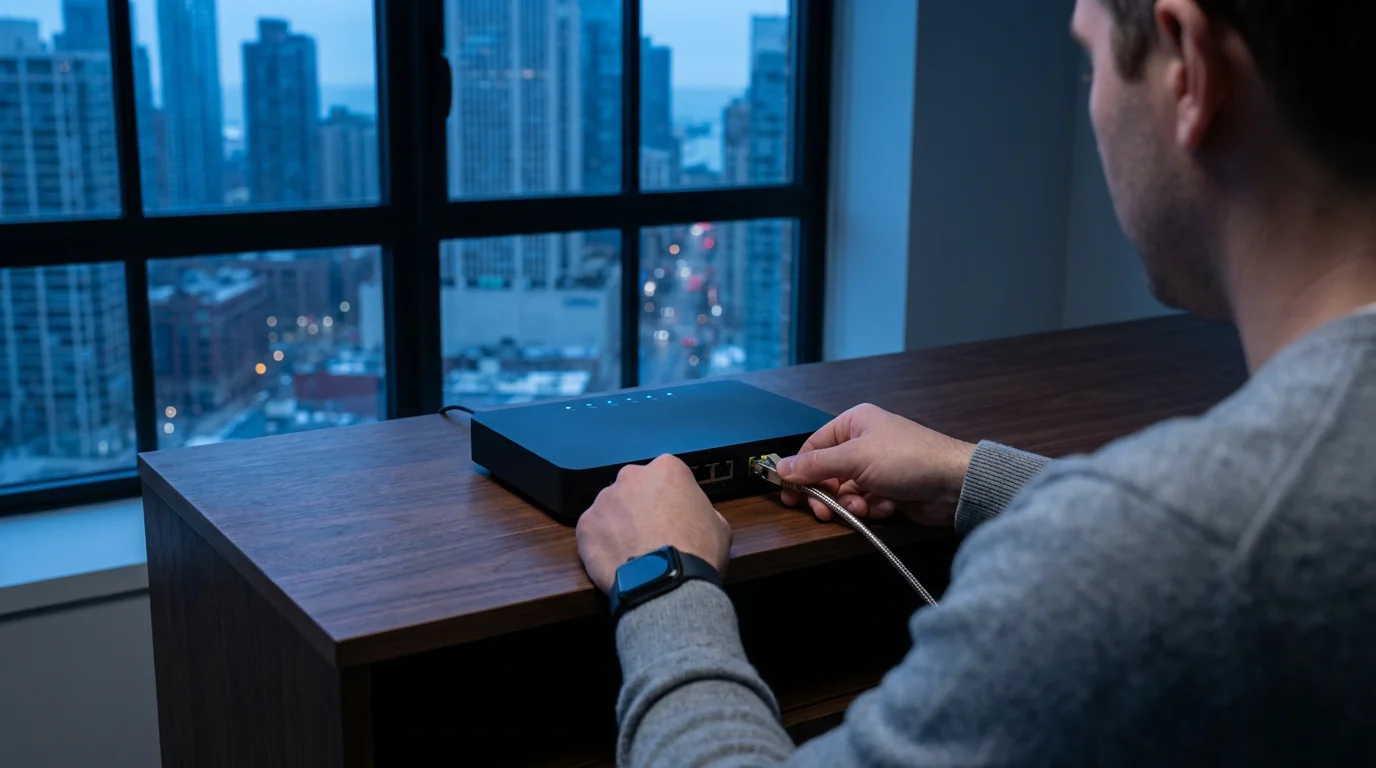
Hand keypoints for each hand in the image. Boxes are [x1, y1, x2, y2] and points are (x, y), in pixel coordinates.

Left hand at [576, 455, 732, 593]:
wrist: (667, 583)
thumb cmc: (698, 552)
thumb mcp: (718, 525)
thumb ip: (700, 509)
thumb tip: (691, 516)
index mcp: (667, 469)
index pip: (666, 475)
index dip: (670, 498)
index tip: (672, 516)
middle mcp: (631, 476)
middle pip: (634, 488)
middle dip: (640, 506)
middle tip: (650, 533)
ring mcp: (604, 499)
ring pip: (611, 508)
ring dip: (619, 524)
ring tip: (631, 552)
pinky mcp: (586, 524)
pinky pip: (593, 531)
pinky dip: (601, 544)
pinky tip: (615, 561)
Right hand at [775, 404, 974, 526]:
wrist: (954, 484)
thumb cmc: (907, 459)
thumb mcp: (855, 458)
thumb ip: (815, 464)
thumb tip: (780, 468)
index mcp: (854, 424)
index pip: (814, 447)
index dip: (799, 471)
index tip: (788, 494)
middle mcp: (863, 443)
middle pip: (828, 474)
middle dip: (828, 494)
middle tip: (824, 512)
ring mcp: (876, 468)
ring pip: (846, 493)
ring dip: (853, 504)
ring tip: (866, 507)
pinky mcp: (888, 490)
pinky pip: (865, 503)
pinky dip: (873, 508)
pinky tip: (888, 507)